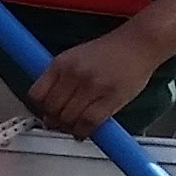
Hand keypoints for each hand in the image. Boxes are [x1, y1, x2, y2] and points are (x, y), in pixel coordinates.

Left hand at [27, 24, 163, 136]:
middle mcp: (74, 74)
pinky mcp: (110, 98)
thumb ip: (59, 78)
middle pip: (51, 109)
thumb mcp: (76, 57)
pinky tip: (84, 131)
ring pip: (68, 119)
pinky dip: (82, 132)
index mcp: (61, 63)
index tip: (44, 111)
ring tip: (74, 126)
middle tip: (60, 122)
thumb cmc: (110, 51)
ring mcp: (92, 86)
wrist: (139, 43)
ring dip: (68, 128)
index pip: (36, 94)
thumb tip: (47, 106)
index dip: (39, 107)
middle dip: (54, 119)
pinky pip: (88, 123)